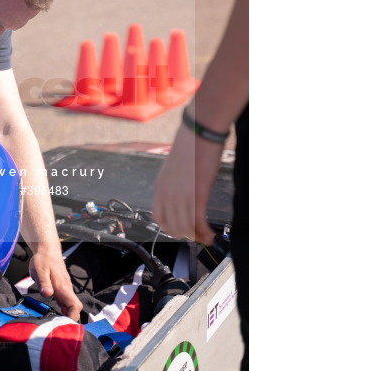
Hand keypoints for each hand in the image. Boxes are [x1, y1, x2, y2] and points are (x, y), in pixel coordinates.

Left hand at [28, 247, 82, 321]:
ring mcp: (65, 288)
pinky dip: (64, 310)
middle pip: (76, 308)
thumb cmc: (43, 259)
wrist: (47, 250)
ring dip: (67, 315)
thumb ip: (44, 283)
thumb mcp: (40, 270)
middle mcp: (66, 288)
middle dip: (71, 319)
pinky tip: (56, 314)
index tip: (64, 325)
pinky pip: (66, 301)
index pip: (74, 305)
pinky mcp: (62, 288)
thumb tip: (48, 294)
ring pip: (71, 305)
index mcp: (62, 286)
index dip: (72, 317)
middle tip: (60, 328)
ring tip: (57, 324)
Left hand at [152, 125, 221, 245]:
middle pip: (172, 227)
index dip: (170, 229)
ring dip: (197, 237)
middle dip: (186, 235)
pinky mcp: (197, 194)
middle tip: (197, 236)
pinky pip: (198, 222)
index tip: (181, 231)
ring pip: (185, 228)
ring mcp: (181, 195)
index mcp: (160, 187)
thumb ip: (174, 184)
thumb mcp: (174, 169)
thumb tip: (181, 196)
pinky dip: (204, 232)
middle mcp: (167, 194)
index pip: (158, 218)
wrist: (200, 133)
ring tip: (206, 237)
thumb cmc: (191, 146)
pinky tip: (211, 234)